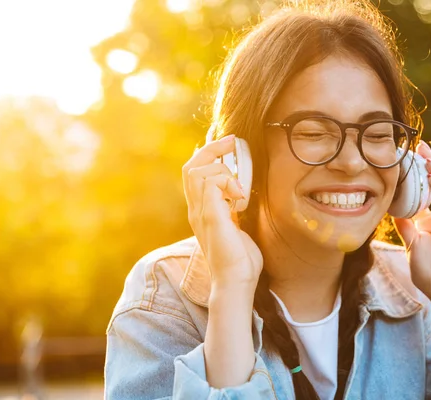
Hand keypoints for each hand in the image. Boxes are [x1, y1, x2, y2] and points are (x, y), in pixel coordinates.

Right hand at [182, 135, 262, 287]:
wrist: (236, 282)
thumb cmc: (240, 259)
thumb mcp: (235, 227)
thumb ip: (231, 209)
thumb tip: (239, 194)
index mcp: (201, 210)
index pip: (193, 173)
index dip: (207, 154)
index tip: (229, 146)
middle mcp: (196, 209)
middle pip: (190, 166)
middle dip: (211, 149)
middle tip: (233, 142)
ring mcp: (200, 212)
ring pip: (197, 170)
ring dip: (222, 169)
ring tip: (239, 190)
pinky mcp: (210, 216)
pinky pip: (211, 182)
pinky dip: (228, 181)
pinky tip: (240, 198)